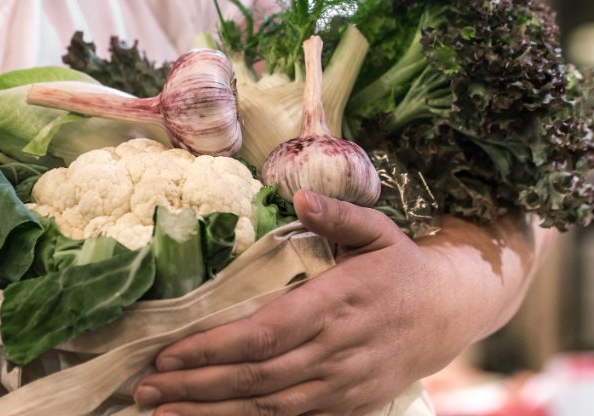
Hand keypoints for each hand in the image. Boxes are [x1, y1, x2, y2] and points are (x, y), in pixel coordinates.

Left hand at [131, 189, 510, 414]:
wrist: (449, 313)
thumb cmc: (402, 267)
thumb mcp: (379, 230)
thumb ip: (338, 216)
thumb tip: (301, 199)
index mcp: (337, 302)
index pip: (265, 332)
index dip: (214, 347)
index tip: (168, 352)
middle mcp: (336, 349)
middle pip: (256, 375)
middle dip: (196, 384)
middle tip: (144, 387)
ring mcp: (342, 383)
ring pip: (268, 406)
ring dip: (212, 411)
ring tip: (162, 411)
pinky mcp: (347, 403)